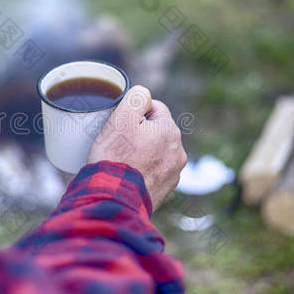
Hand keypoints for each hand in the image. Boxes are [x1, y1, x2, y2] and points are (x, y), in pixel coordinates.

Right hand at [87, 85, 186, 209]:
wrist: (114, 199)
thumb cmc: (116, 157)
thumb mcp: (122, 117)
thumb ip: (137, 97)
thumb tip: (144, 95)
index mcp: (170, 131)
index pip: (154, 108)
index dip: (134, 113)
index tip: (120, 125)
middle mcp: (178, 152)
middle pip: (156, 131)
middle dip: (140, 133)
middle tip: (119, 143)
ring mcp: (174, 173)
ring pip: (156, 152)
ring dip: (143, 152)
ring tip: (123, 161)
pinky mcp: (166, 190)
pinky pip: (154, 171)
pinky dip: (143, 170)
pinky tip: (129, 174)